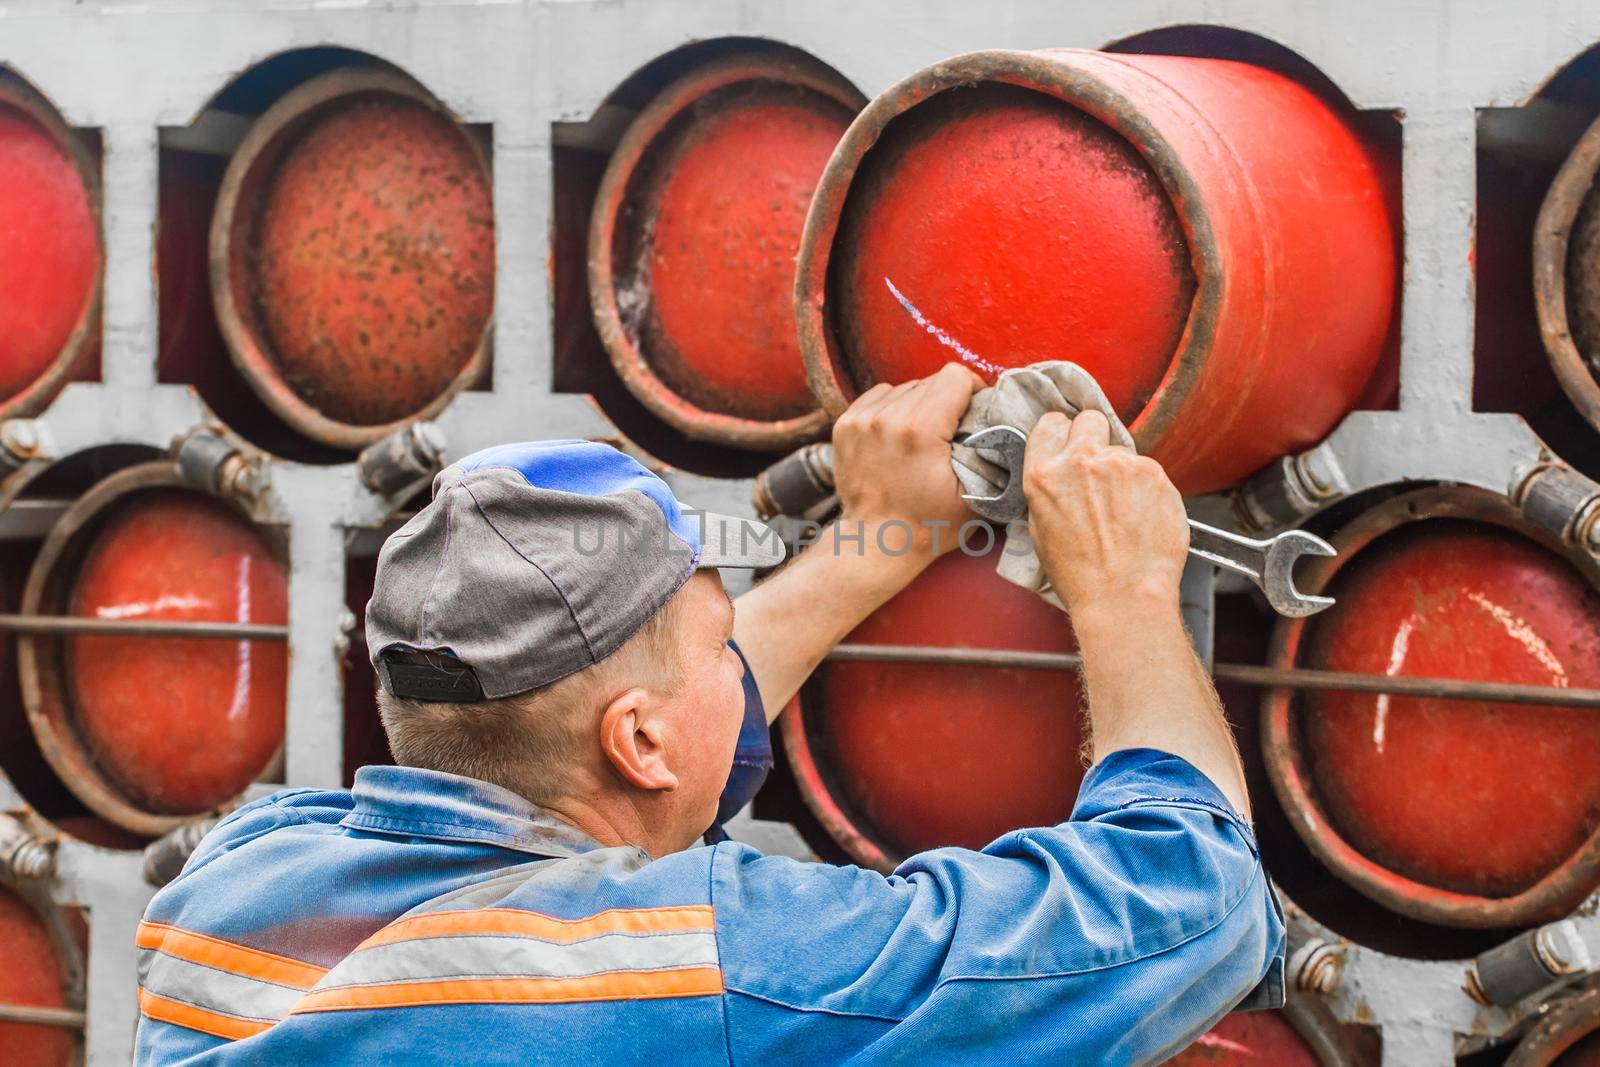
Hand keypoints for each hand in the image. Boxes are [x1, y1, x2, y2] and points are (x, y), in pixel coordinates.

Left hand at [832, 363, 983, 566]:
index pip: (955, 377)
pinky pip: (880, 396)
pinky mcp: (845, 424)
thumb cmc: (927, 526)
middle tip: (952, 430)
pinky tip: (900, 433)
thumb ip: (994, 456)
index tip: (975, 409)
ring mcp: (861, 420)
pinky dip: (894, 408)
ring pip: (905, 387)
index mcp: (919, 431)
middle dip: (948, 400)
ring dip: (920, 404)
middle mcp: (886, 418)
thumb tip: (1009, 425)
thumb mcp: (975, 497)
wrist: (874, 544)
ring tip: (924, 435)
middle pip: (931, 380)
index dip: (973, 389)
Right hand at [1021, 410, 1188, 615]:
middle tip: (1101, 470)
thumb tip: (1060, 478)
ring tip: (1125, 512)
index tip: (1070, 441)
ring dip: (1125, 473)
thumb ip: (1050, 492)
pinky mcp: (1154, 474)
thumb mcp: (1041, 531)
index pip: (1051, 425)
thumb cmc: (1081, 576)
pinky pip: (1150, 472)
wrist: (1122, 595)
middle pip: (1091, 421)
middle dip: (1096, 438)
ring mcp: (1121, 465)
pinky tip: (1142, 518)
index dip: (1063, 433)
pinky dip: (1148, 490)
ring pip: (1124, 452)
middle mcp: (1081, 462)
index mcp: (1045, 476)